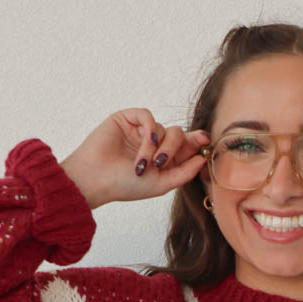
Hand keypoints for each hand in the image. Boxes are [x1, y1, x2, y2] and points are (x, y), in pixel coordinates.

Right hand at [60, 108, 210, 208]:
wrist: (96, 179)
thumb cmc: (124, 185)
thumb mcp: (161, 184)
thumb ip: (184, 173)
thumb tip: (203, 158)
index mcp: (162, 160)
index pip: (185, 146)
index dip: (196, 142)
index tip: (206, 141)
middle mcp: (153, 144)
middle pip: (178, 135)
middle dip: (175, 148)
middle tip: (162, 162)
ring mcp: (140, 131)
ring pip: (164, 128)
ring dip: (156, 147)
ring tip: (141, 164)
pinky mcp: (127, 119)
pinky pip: (148, 116)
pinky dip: (150, 128)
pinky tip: (145, 141)